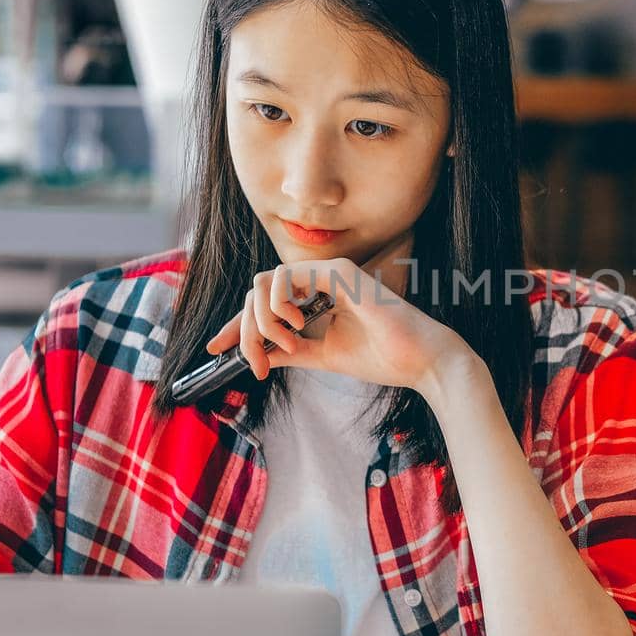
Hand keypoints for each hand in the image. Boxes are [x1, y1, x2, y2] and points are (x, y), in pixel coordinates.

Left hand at [204, 257, 472, 393]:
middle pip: (256, 292)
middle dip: (247, 330)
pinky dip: (279, 305)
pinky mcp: (338, 273)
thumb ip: (291, 351)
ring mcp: (329, 273)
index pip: (265, 304)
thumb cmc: (383, 357)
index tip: (216, 348)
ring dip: (262, 320)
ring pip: (264, 283)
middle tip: (259, 362)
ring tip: (287, 344)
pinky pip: (284, 277)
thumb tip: (259, 354)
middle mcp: (321, 279)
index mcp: (319, 297)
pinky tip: (295, 326)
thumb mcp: (322, 357)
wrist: (419, 361)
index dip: (237, 325)